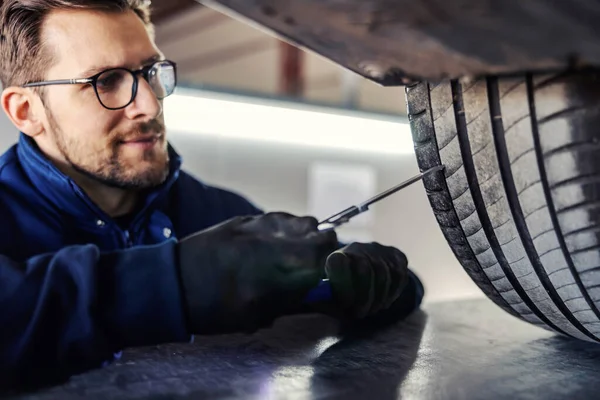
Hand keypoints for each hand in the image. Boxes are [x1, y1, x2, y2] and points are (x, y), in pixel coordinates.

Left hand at [177, 212, 337, 333]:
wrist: (173, 284)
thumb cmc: (214, 309)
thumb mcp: (256, 316)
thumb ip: (292, 300)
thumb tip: (320, 292)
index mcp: (276, 273)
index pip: (326, 261)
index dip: (336, 269)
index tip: (333, 277)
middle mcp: (273, 243)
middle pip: (322, 235)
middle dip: (327, 251)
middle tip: (318, 265)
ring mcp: (260, 226)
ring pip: (304, 222)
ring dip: (309, 236)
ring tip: (297, 252)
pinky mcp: (246, 218)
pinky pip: (281, 218)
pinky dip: (287, 228)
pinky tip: (277, 241)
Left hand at [323, 242, 409, 319]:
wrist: (361, 276)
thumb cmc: (341, 293)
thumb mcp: (328, 297)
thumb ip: (323, 299)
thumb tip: (317, 299)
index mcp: (336, 256)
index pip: (339, 263)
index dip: (343, 286)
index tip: (346, 304)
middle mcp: (357, 248)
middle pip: (365, 268)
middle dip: (365, 297)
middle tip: (361, 313)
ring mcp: (378, 250)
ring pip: (384, 273)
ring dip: (380, 298)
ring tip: (372, 309)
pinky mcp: (395, 255)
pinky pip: (400, 275)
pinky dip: (393, 293)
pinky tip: (384, 301)